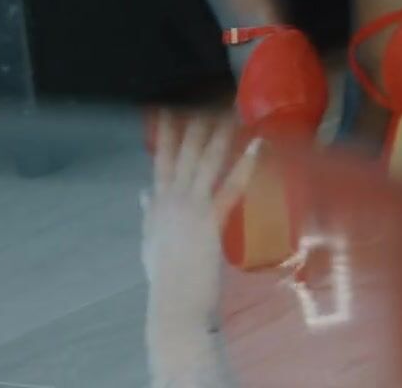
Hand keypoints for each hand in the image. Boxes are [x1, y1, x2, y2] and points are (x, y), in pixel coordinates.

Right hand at [143, 114, 256, 325]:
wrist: (172, 303)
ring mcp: (190, 208)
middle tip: (208, 99)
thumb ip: (148, 214)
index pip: (162, 159)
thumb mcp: (149, 241)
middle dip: (196, 124)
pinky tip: (258, 147)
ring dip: (219, 135)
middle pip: (185, 152)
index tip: (172, 109)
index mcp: (157, 204)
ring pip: (205, 162)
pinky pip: (231, 186)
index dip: (168, 133)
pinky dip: (246, 165)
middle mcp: (171, 200)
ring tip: (231, 112)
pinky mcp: (210, 221)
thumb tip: (143, 192)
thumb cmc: (164, 277)